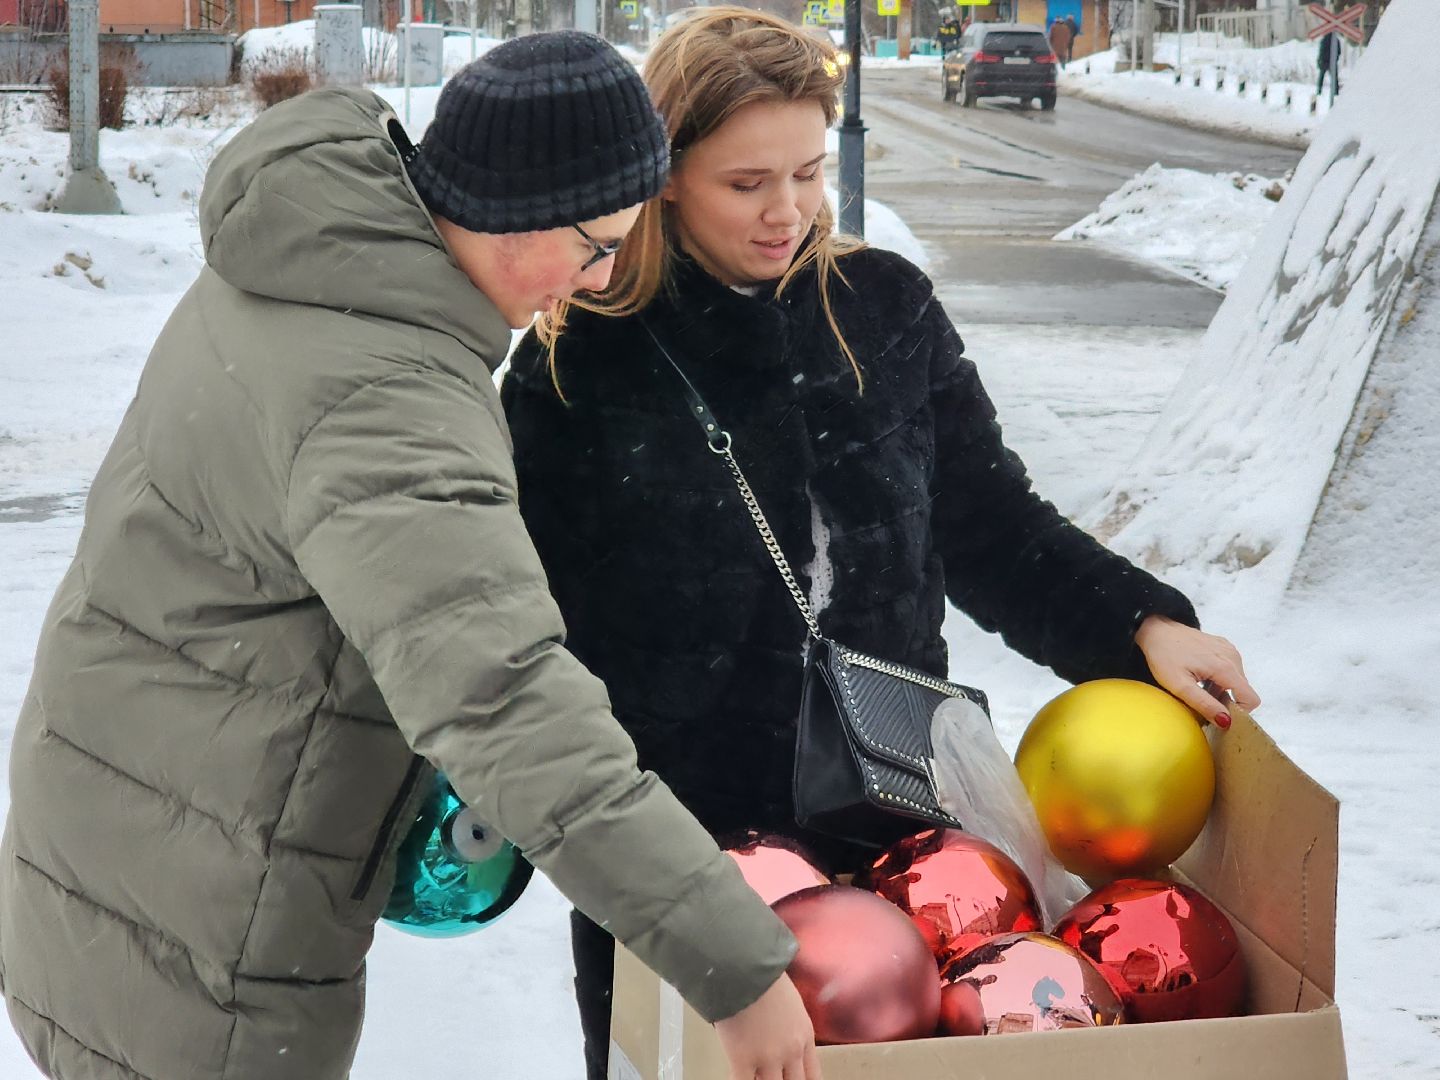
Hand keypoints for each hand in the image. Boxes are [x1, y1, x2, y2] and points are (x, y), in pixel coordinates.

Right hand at [713, 972, 821, 1079]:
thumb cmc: (766, 975)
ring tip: (756, 1074)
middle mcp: (791, 1051)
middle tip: (776, 1077)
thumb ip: (790, 1026)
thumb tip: (778, 1037)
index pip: (813, 1075)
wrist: (745, 967)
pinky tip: (739, 1075)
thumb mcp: (791, 1002)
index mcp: (804, 1036)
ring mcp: (767, 1058)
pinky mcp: (742, 1059)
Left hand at [1134, 615, 1258, 729]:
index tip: (1219, 715)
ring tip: (1198, 688)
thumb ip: (1205, 704)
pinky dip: (1219, 679)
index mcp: (1225, 667)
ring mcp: (1229, 649)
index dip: (1239, 712)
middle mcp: (1233, 657)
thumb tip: (1226, 721)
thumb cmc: (1164, 657)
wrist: (1156, 630)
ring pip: (1237, 681)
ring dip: (1221, 691)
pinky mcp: (1224, 646)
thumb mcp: (1180, 686)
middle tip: (1202, 702)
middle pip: (1243, 691)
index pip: (1251, 699)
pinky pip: (1231, 670)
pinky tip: (1200, 677)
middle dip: (1226, 702)